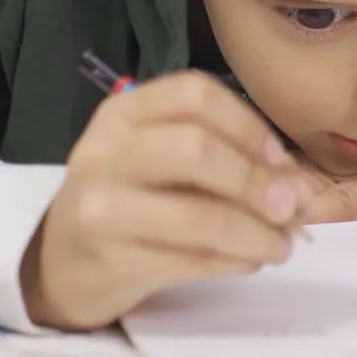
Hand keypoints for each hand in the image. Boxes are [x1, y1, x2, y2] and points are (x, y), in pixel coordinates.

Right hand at [20, 71, 315, 329]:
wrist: (61, 259)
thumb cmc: (130, 197)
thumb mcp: (162, 159)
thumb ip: (224, 158)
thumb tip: (296, 186)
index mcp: (124, 113)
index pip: (195, 94)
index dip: (248, 125)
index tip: (281, 159)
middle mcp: (106, 151)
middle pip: (196, 148)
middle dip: (255, 180)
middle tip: (290, 207)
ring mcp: (102, 207)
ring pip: (198, 216)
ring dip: (255, 234)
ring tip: (281, 246)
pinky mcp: (110, 260)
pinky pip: (190, 262)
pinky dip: (233, 261)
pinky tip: (250, 260)